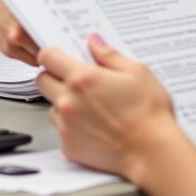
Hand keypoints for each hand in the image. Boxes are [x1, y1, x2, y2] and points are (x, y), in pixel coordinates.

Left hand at [37, 35, 179, 179]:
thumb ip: (109, 55)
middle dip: (54, 76)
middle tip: (76, 79)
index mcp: (82, 79)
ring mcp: (67, 126)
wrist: (153, 153)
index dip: (52, 54)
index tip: (60, 56)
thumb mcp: (137, 72)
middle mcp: (68, 102)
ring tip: (90, 105)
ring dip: (63, 102)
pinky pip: (60, 129)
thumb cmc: (149, 114)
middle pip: (42, 80)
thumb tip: (94, 42)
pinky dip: (71, 125)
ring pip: (51, 105)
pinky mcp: (69, 147)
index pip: (47, 57)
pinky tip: (93, 125)